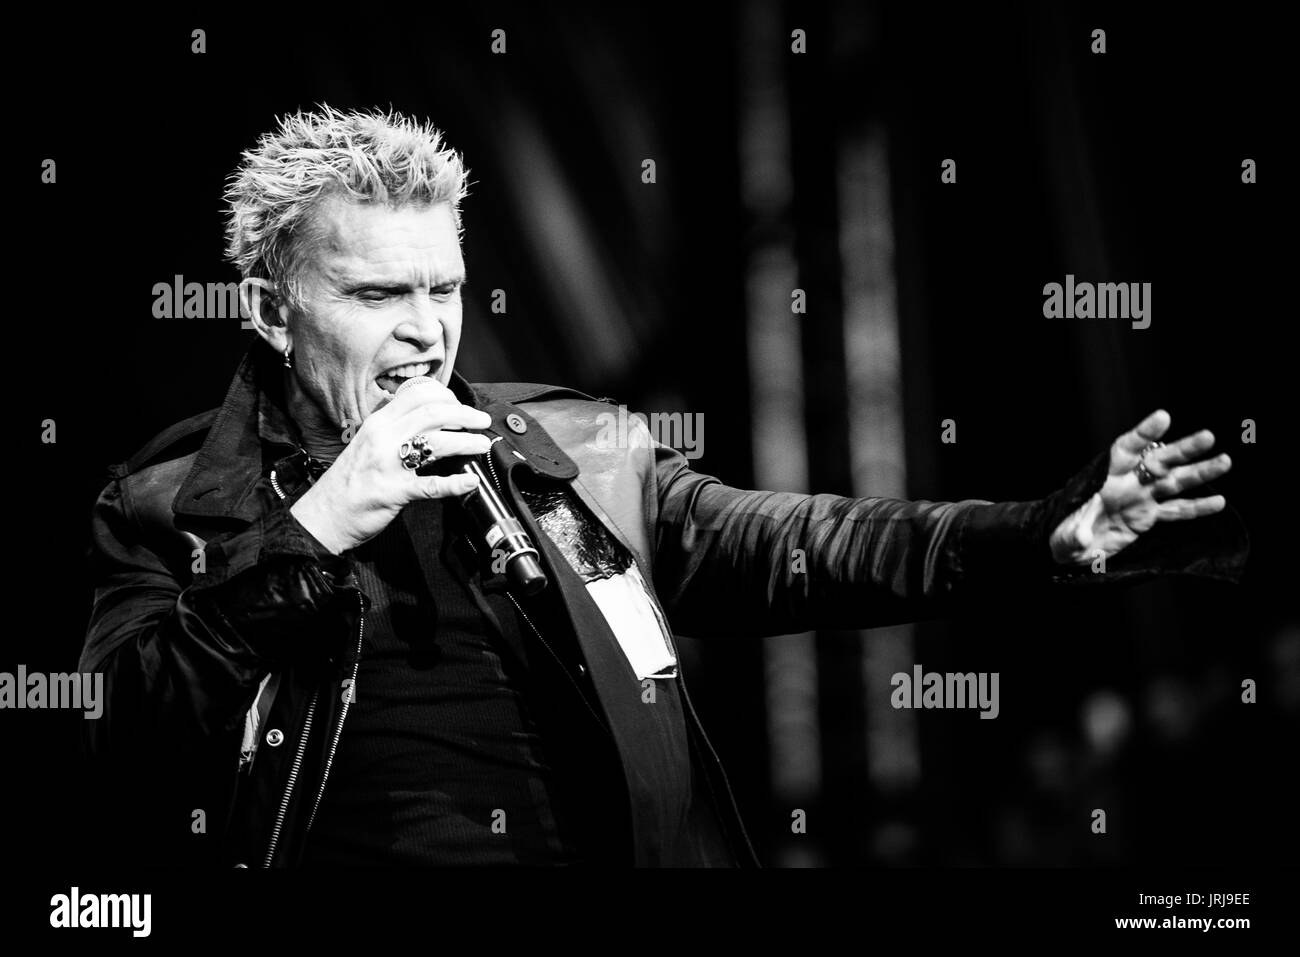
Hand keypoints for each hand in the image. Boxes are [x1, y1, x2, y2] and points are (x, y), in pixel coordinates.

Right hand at [290, 379, 492, 553]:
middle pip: (432, 414)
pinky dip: (455, 484)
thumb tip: (426, 419)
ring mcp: (388, 465)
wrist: (323, 515)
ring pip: (435, 444)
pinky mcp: (393, 492)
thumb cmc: (349, 481)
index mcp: (378, 423)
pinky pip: (430, 486)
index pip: (417, 395)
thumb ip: (393, 428)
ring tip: (482, 445)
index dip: (446, 396)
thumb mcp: (368, 443)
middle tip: (482, 421)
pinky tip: (470, 482)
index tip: (461, 405)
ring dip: (466, 443)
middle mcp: (383, 438)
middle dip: (464, 415)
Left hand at [1049, 409, 1231, 564]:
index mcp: (1104, 477)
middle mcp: (1126, 483)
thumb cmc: (1060, 534)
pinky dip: (1196, 508)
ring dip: (1199, 473)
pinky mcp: (1147, 518)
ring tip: (1224, 461)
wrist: (1068, 549)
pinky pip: (1175, 511)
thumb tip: (1083, 537)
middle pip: (1158, 461)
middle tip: (1208, 436)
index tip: (1163, 417)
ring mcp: (1140, 499)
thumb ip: (1073, 535)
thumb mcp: (1061, 536)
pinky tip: (1218, 502)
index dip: (1144, 434)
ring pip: (1174, 482)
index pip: (1126, 449)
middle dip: (1182, 449)